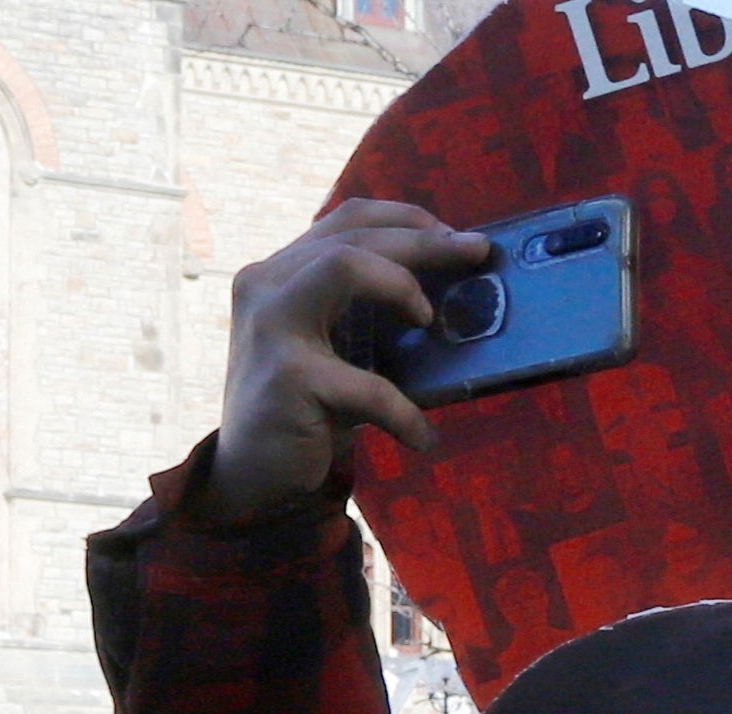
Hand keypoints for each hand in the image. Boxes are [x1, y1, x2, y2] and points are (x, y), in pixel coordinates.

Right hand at [198, 199, 489, 528]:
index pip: (347, 219)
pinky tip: (423, 439)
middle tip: (478, 254)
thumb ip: (372, 316)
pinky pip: (367, 384)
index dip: (408, 219)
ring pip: (344, 265)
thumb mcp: (339, 350)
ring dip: (402, 286)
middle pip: (354, 235)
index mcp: (283, 272)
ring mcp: (271, 324)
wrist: (254, 476)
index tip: (460, 237)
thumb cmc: (308, 410)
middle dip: (426, 242)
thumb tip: (458, 302)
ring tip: (431, 323)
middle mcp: (267, 283)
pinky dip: (404, 414)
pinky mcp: (287, 376)